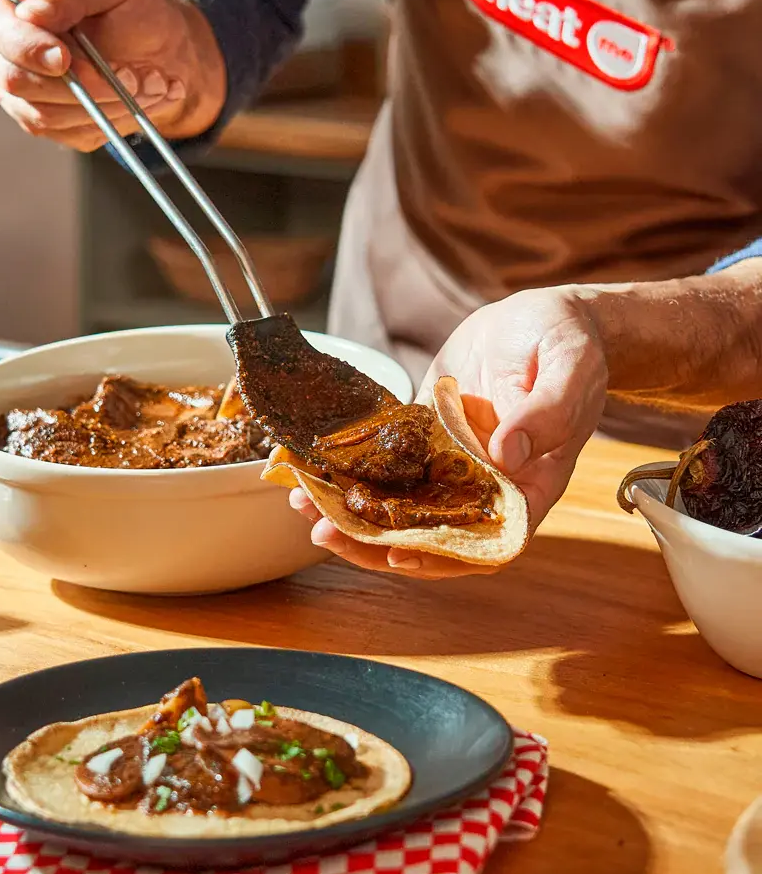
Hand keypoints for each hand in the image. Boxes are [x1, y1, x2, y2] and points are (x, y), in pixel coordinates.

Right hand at [0, 0, 226, 150]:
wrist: (162, 49)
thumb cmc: (130, 6)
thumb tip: (30, 12)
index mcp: (2, 3)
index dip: (26, 47)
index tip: (64, 58)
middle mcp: (1, 52)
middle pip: (13, 81)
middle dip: (73, 82)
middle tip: (122, 74)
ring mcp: (19, 94)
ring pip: (43, 114)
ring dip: (97, 102)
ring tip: (133, 79)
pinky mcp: (46, 124)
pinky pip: (66, 133)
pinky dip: (102, 119)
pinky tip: (124, 98)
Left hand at [291, 286, 608, 576]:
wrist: (543, 317)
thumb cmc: (571, 345)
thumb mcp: (570, 371)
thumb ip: (547, 413)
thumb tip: (508, 453)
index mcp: (527, 486)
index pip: (483, 542)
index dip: (441, 556)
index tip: (396, 553)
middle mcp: (483, 484)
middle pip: (428, 531)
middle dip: (372, 539)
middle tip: (323, 532)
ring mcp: (450, 461)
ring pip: (398, 500)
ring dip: (351, 508)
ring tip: (302, 501)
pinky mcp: (425, 433)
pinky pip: (386, 458)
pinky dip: (352, 465)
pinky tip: (314, 463)